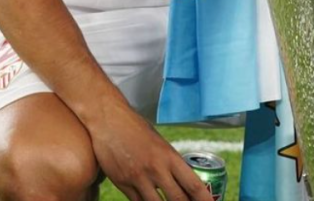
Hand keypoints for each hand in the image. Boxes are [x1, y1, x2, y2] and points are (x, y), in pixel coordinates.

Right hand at [88, 103, 212, 200]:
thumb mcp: (160, 143)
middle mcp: (156, 169)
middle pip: (178, 200)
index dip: (204, 199)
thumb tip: (180, 180)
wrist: (109, 120)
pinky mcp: (122, 184)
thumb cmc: (136, 128)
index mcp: (169, 156)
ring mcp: (138, 178)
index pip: (193, 184)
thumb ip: (169, 162)